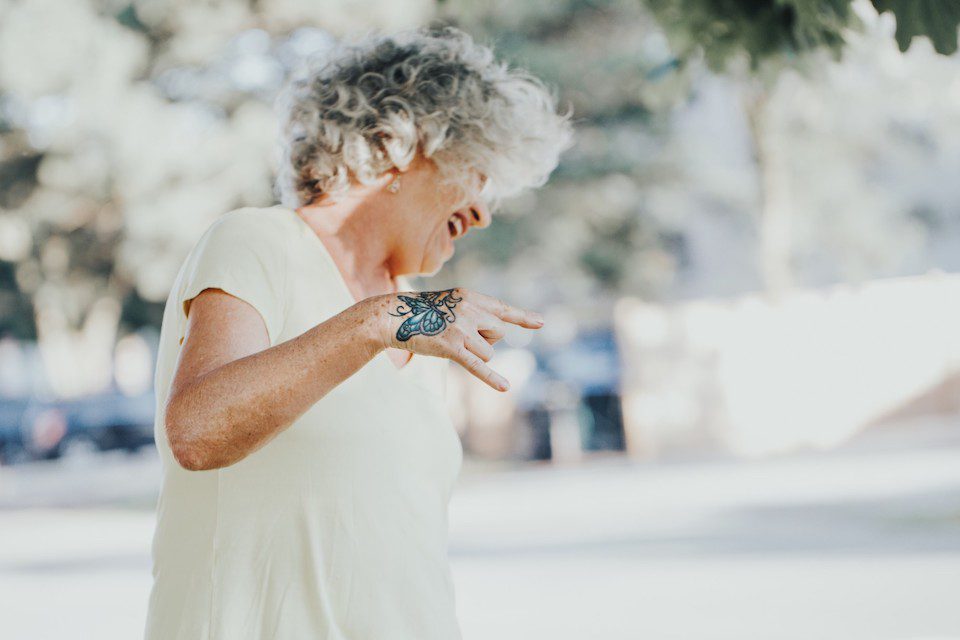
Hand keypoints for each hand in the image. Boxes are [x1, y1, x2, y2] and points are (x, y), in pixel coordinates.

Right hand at [370, 287, 543, 390]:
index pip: (502, 309)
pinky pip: (477, 365)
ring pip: (488, 351)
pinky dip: (491, 378)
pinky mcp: (451, 348)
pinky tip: (505, 387)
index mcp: (470, 297)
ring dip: (476, 354)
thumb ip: (475, 312)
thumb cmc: (423, 312)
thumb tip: (499, 330)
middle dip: (487, 339)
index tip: (541, 323)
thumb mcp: (451, 302)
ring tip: (452, 344)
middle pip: (498, 333)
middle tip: (463, 335)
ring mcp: (460, 329)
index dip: (522, 318)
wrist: (393, 317)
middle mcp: (469, 310)